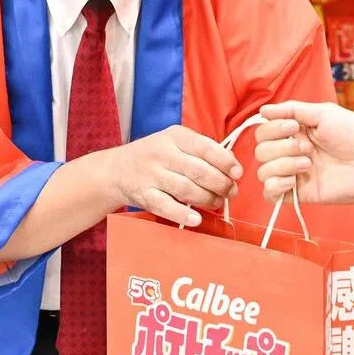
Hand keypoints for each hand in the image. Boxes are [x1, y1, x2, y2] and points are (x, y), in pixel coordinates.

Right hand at [108, 126, 240, 225]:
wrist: (116, 170)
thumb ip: (202, 150)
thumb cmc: (155, 155)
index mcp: (175, 136)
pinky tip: (196, 218)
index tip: (238, 173)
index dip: (225, 161)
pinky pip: (166, 206)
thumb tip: (232, 164)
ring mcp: (151, 175)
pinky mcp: (144, 195)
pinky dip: (183, 214)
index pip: (205, 147)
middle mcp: (162, 154)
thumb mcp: (176, 142)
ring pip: (186, 189)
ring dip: (207, 199)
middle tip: (232, 191)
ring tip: (218, 202)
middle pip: (198, 171)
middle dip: (220, 183)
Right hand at [255, 102, 353, 204]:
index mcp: (296, 131)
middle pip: (261, 151)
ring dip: (282, 165)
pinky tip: (294, 181)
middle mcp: (292, 151)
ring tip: (308, 164)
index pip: (263, 132)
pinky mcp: (301, 193)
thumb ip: (292, 110)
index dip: (273, 130)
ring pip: (263, 172)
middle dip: (281, 148)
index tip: (295, 128)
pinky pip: (270, 194)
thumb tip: (262, 110)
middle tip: (308, 148)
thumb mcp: (324, 113)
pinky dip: (275, 186)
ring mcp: (296, 173)